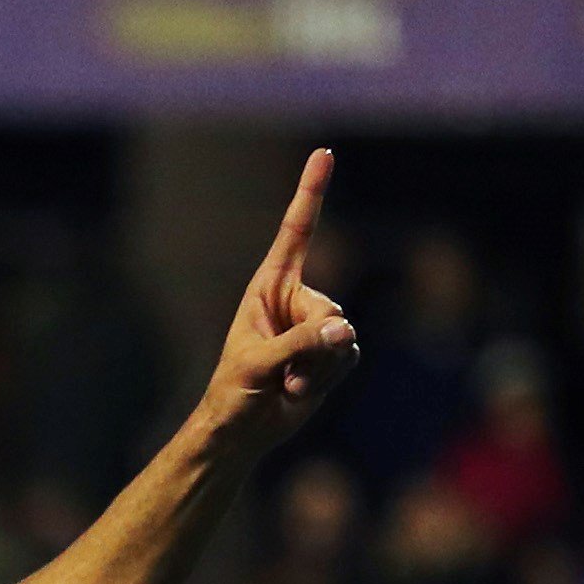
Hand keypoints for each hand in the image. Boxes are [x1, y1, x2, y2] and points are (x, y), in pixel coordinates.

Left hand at [196, 148, 358, 455]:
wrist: (242, 430)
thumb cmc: (233, 392)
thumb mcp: (258, 363)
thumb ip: (300, 344)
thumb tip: (344, 329)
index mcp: (268, 287)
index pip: (296, 231)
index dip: (311, 192)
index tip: (324, 153)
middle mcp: (295, 300)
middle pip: (330, 306)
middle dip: (312, 343)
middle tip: (283, 371)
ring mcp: (316, 326)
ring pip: (343, 335)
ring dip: (317, 367)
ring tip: (285, 382)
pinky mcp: (332, 352)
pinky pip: (349, 356)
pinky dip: (327, 377)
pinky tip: (299, 389)